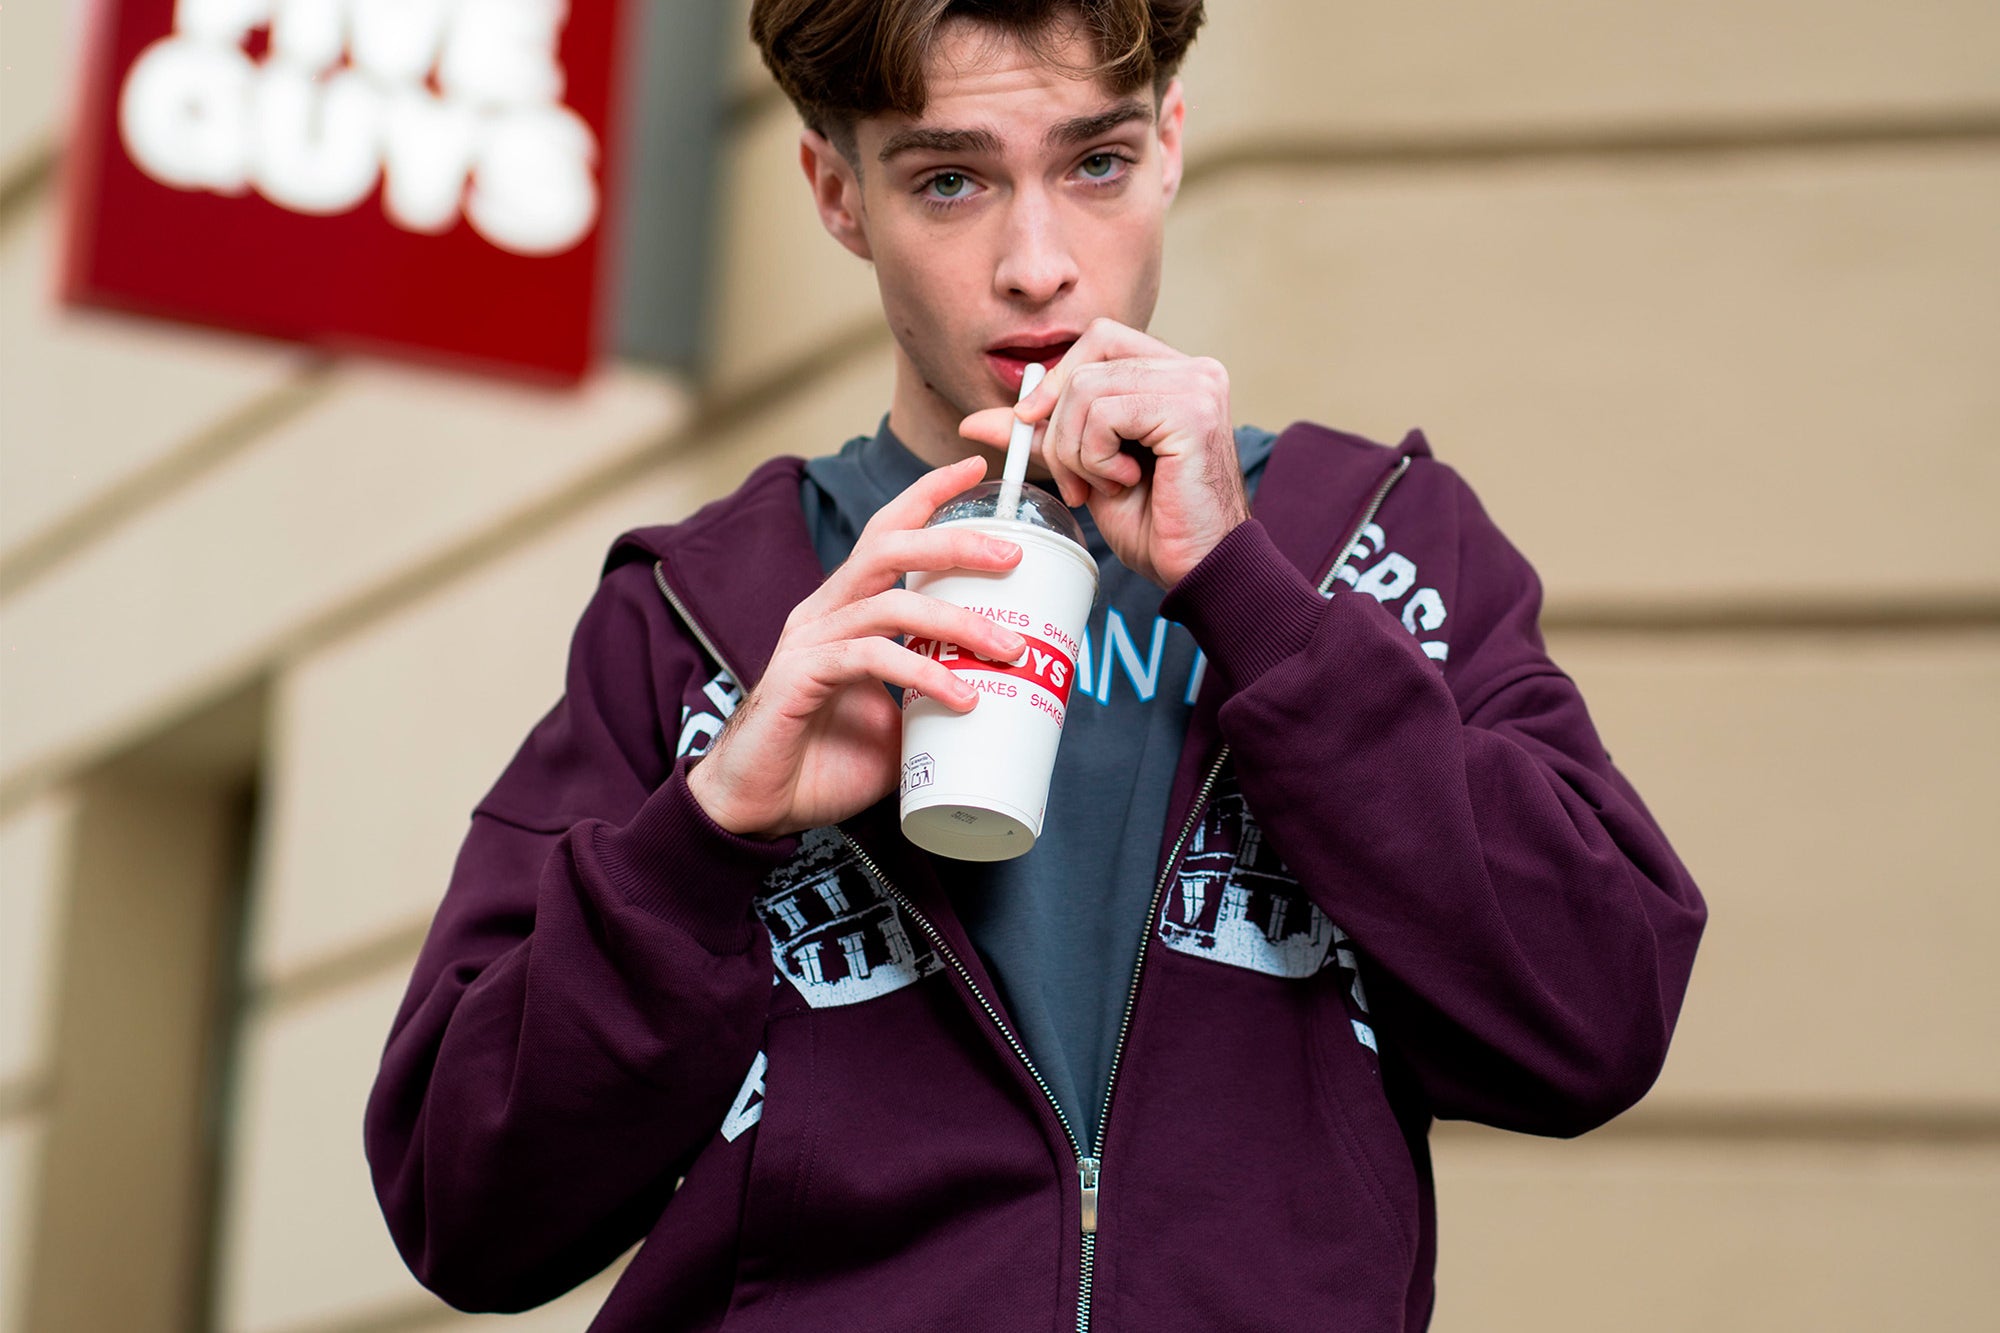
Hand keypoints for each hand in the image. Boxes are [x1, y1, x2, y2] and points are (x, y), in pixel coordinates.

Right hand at [687, 456, 1029, 839]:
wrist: (756, 810)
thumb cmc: (823, 763)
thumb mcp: (899, 725)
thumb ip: (937, 698)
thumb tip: (1005, 697)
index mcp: (844, 610)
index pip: (885, 534)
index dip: (927, 497)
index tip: (975, 470)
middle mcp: (822, 613)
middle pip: (888, 547)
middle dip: (955, 541)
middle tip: (1013, 553)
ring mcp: (808, 642)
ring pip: (889, 602)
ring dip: (957, 621)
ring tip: (1009, 648)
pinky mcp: (800, 678)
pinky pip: (870, 658)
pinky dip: (924, 674)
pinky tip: (961, 696)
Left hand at [959, 318, 1247, 587]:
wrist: (1197, 567)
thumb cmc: (1153, 523)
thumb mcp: (1085, 469)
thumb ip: (1042, 436)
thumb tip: (974, 422)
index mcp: (1172, 373)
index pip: (1098, 339)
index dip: (1056, 378)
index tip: (1031, 424)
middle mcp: (1192, 369)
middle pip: (1087, 363)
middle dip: (1059, 426)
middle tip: (1075, 480)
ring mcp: (1196, 386)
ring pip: (1088, 390)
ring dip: (1077, 450)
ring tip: (1105, 486)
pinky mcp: (1192, 411)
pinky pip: (1105, 415)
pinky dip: (1097, 457)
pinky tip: (1125, 483)